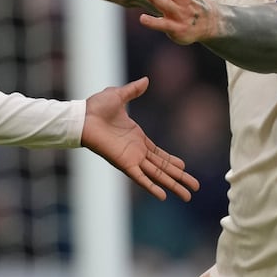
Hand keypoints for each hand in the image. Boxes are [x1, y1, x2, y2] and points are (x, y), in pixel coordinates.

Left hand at [80, 77, 198, 200]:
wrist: (82, 116)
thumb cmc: (95, 108)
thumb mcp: (118, 95)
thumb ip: (133, 90)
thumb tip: (146, 80)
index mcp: (137, 138)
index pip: (159, 154)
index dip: (172, 161)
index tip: (184, 167)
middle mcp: (136, 151)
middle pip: (163, 168)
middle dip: (179, 178)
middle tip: (194, 188)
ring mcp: (131, 158)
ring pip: (157, 175)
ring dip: (172, 185)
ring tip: (187, 196)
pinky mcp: (124, 163)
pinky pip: (140, 177)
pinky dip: (151, 186)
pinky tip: (163, 196)